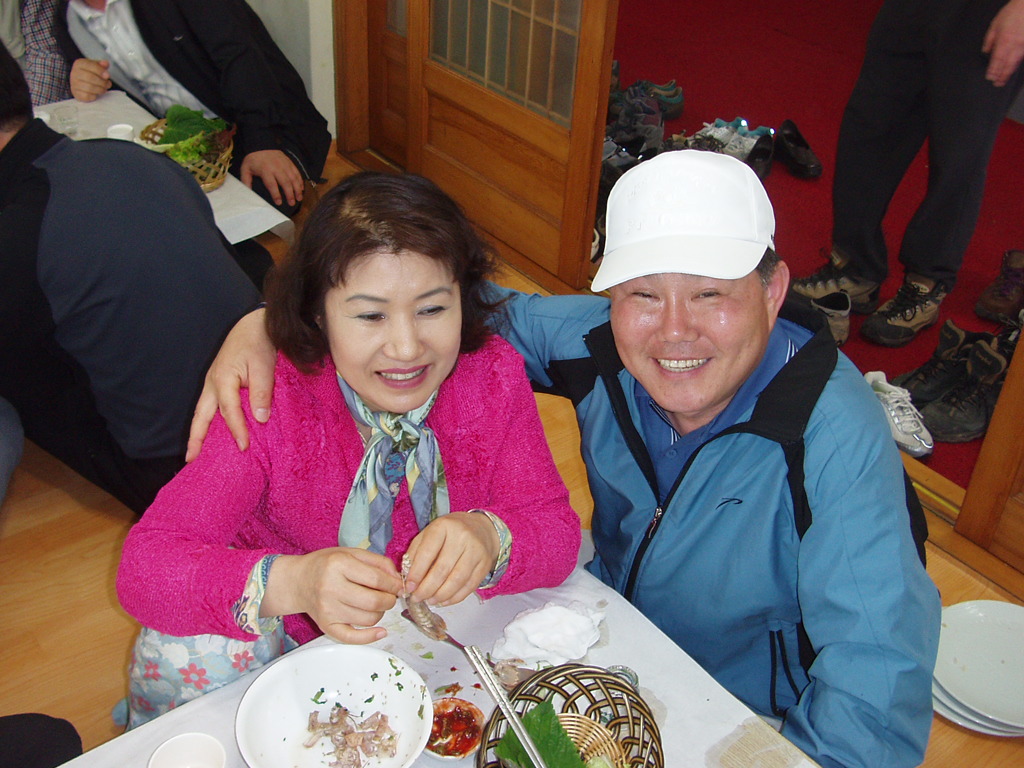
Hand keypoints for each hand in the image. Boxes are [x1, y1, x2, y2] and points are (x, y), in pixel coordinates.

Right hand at [70, 58, 111, 100]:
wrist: (81, 83)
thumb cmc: (91, 74)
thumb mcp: (96, 66)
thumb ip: (102, 65)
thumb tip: (105, 63)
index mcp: (79, 63)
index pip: (90, 65)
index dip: (100, 71)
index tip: (107, 76)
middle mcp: (74, 73)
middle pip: (90, 77)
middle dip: (102, 82)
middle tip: (108, 84)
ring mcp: (74, 84)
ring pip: (89, 88)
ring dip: (100, 89)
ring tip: (104, 89)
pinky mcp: (76, 94)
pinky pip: (87, 96)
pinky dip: (94, 96)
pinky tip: (96, 93)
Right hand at [186, 308, 275, 460]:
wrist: (253, 324)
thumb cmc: (259, 343)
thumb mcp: (264, 366)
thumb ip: (261, 392)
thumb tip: (260, 419)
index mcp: (223, 379)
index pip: (229, 411)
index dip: (237, 430)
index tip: (244, 447)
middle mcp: (212, 383)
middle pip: (201, 416)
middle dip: (196, 438)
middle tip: (190, 460)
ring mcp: (212, 382)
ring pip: (202, 412)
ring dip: (198, 432)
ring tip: (194, 453)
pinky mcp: (218, 382)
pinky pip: (209, 406)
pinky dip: (206, 421)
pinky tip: (211, 433)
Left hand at [240, 149, 303, 207]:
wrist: (261, 144)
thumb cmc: (253, 159)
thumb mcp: (245, 168)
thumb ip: (246, 180)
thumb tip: (247, 192)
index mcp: (265, 170)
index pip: (272, 184)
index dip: (276, 194)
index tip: (279, 202)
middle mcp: (277, 167)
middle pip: (285, 182)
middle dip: (290, 194)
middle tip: (292, 203)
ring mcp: (285, 165)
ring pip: (293, 178)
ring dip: (297, 189)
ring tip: (299, 198)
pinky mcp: (289, 163)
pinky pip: (297, 172)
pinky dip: (300, 181)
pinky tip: (301, 188)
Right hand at [264, 548, 403, 643]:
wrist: (297, 581)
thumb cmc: (326, 565)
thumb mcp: (352, 553)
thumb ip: (378, 562)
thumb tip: (398, 580)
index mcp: (339, 565)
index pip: (376, 579)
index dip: (394, 584)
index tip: (399, 586)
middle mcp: (331, 588)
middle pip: (374, 602)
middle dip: (389, 600)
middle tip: (389, 596)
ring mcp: (328, 609)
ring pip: (368, 619)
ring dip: (380, 613)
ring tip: (375, 604)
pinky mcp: (326, 625)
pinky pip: (352, 637)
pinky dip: (370, 637)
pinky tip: (381, 631)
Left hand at [403, 512, 500, 606]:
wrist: (481, 529)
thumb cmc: (450, 533)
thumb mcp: (428, 533)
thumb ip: (415, 552)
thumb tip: (407, 577)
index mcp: (443, 526)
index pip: (427, 553)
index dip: (416, 573)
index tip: (409, 587)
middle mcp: (462, 537)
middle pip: (442, 570)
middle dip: (427, 588)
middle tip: (417, 598)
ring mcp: (476, 551)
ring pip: (457, 580)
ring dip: (441, 595)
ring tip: (430, 601)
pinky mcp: (484, 564)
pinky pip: (469, 586)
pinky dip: (454, 598)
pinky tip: (443, 600)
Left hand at [983, 0, 1023, 85]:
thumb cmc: (1012, 12)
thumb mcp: (995, 24)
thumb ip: (989, 40)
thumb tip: (986, 51)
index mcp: (1004, 41)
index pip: (997, 60)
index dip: (993, 71)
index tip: (990, 78)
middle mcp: (1015, 45)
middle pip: (1007, 65)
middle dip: (1001, 76)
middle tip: (997, 84)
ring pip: (1016, 62)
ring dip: (1009, 72)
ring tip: (1004, 79)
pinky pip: (1022, 56)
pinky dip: (1017, 64)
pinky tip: (1014, 68)